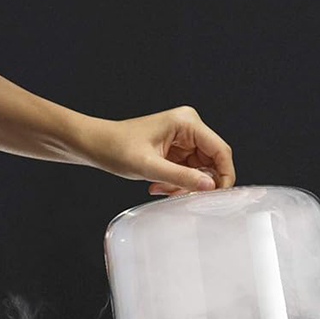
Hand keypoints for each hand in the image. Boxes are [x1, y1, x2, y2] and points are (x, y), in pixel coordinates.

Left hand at [79, 106, 235, 196]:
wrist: (95, 145)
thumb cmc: (115, 147)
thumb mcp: (149, 166)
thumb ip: (181, 178)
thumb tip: (209, 187)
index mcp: (187, 122)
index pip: (220, 150)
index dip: (224, 175)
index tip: (218, 196)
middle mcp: (189, 127)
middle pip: (213, 162)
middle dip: (199, 183)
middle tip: (180, 194)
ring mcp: (184, 139)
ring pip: (201, 171)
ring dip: (185, 185)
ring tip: (161, 188)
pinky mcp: (176, 151)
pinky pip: (188, 173)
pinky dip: (177, 184)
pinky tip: (157, 185)